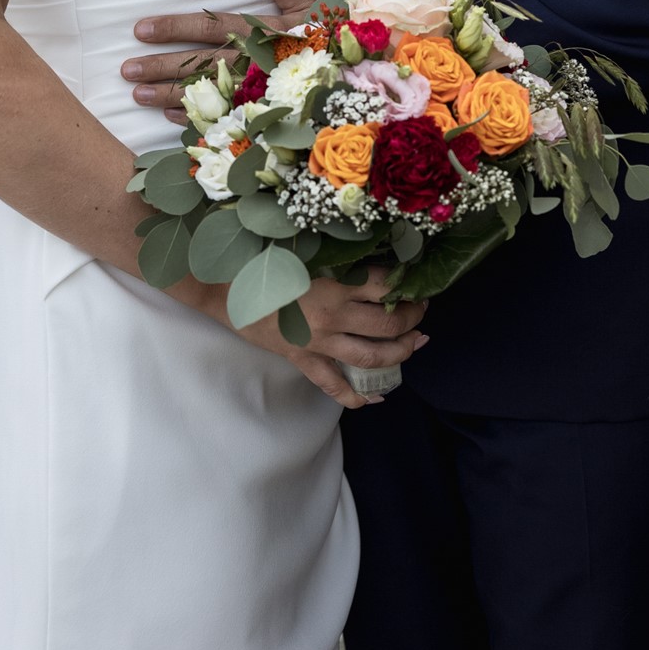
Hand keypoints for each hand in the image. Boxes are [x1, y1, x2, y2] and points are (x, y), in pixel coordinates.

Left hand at [122, 0, 314, 120]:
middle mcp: (252, 63)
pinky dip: (194, 119)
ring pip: (204, 94)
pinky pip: (221, 118)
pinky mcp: (256, 112)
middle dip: (160, 67)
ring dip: (167, 95)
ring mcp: (252, 92)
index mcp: (260, 32)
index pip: (209, 27)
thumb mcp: (308, 3)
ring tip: (136, 94)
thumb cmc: (326, 34)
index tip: (140, 29)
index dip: (174, 28)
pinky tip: (168, 116)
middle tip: (126, 69)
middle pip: (198, 65)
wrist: (354, 74)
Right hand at [212, 266, 429, 410]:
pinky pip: (334, 386)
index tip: (417, 284)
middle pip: (386, 325)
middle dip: (412, 320)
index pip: (384, 287)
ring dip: (399, 354)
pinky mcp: (303, 360)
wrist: (226, 289)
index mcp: (334, 284)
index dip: (406, 287)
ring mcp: (319, 343)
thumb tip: (370, 258)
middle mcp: (332, 317)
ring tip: (415, 345)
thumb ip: (337, 256)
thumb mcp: (306, 252)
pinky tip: (375, 398)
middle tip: (422, 313)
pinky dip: (356, 396)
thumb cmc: (264, 262)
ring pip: (370, 358)